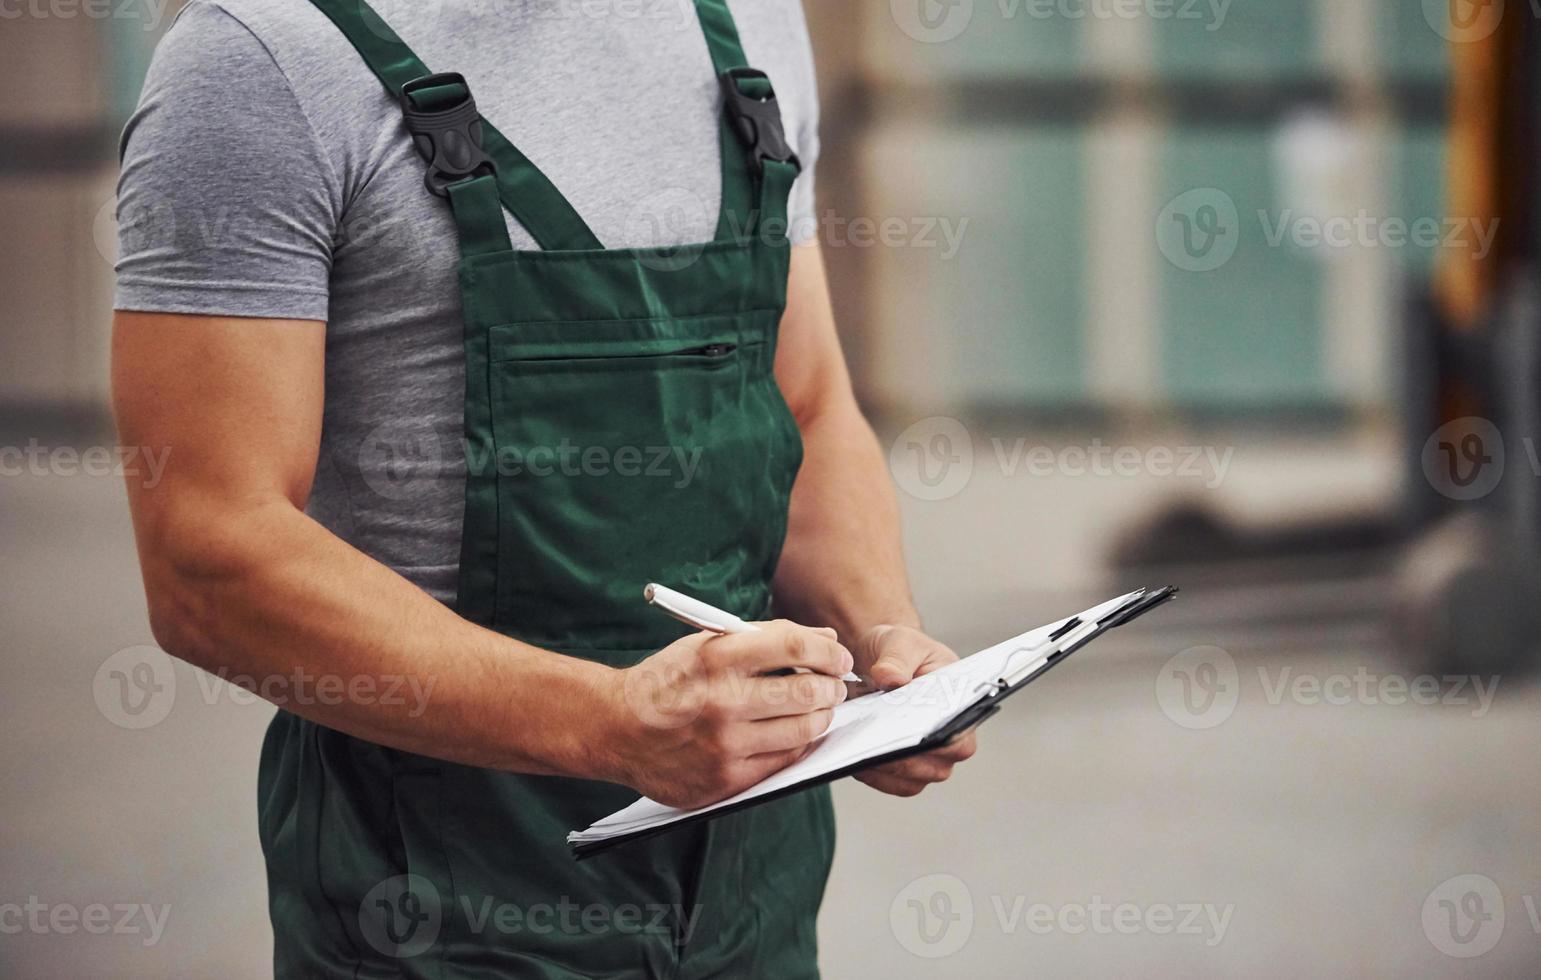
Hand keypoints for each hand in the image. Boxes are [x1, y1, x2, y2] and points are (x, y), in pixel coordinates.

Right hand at [603, 621, 853, 808]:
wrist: (616, 728)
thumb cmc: (667, 681)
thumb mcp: (707, 644)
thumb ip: (767, 638)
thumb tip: (825, 641)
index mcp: (716, 658)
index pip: (795, 648)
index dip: (828, 653)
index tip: (838, 657)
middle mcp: (722, 702)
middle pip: (808, 694)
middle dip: (832, 687)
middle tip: (835, 685)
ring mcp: (725, 745)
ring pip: (802, 731)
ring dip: (821, 717)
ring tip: (818, 708)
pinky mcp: (725, 780)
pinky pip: (783, 762)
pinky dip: (798, 745)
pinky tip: (794, 733)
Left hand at [851, 624, 977, 796]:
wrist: (883, 658)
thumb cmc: (901, 650)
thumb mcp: (899, 642)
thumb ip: (896, 658)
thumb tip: (890, 678)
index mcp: (961, 707)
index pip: (958, 739)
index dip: (935, 743)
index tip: (905, 735)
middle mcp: (950, 739)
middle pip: (932, 767)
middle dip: (899, 758)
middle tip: (870, 745)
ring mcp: (927, 758)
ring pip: (908, 779)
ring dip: (881, 768)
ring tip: (854, 749)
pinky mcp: (901, 769)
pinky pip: (888, 781)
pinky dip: (868, 772)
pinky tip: (849, 755)